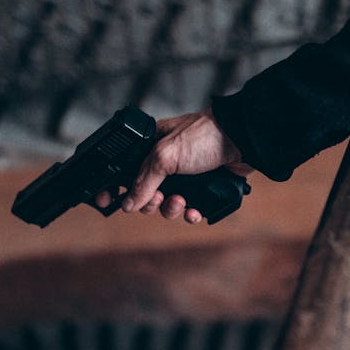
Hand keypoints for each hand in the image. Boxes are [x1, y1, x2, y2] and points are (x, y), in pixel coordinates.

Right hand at [94, 108, 251, 222]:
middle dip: (151, 201)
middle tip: (159, 197)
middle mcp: (168, 161)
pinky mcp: (204, 187)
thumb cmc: (204, 136)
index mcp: (152, 146)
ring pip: (168, 204)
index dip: (115, 187)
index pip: (125, 170)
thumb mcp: (165, 156)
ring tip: (181, 202)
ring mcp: (187, 176)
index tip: (106, 201)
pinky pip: (190, 209)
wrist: (243, 140)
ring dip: (171, 208)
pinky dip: (191, 213)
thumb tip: (128, 204)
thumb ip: (144, 181)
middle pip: (146, 193)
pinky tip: (194, 211)